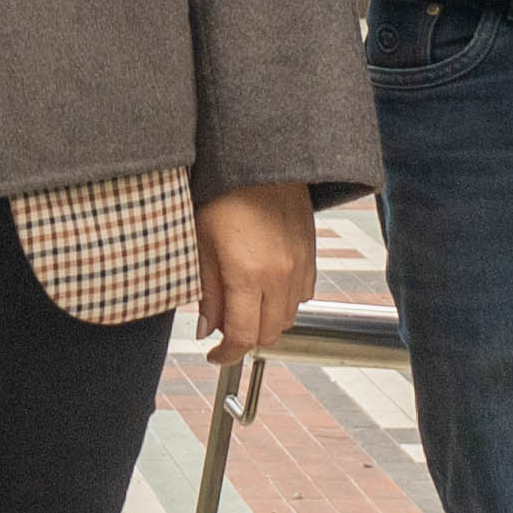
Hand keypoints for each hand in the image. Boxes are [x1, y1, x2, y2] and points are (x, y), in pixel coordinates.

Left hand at [195, 182, 315, 366]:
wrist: (260, 156)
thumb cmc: (224, 191)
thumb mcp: (201, 241)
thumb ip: (206, 291)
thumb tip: (207, 328)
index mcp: (249, 273)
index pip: (243, 336)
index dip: (227, 355)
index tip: (215, 355)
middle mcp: (281, 274)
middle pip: (269, 333)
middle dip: (246, 338)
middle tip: (224, 328)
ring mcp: (301, 264)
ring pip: (288, 317)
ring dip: (266, 320)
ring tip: (243, 304)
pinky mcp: (311, 253)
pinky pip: (303, 294)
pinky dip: (285, 301)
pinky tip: (265, 286)